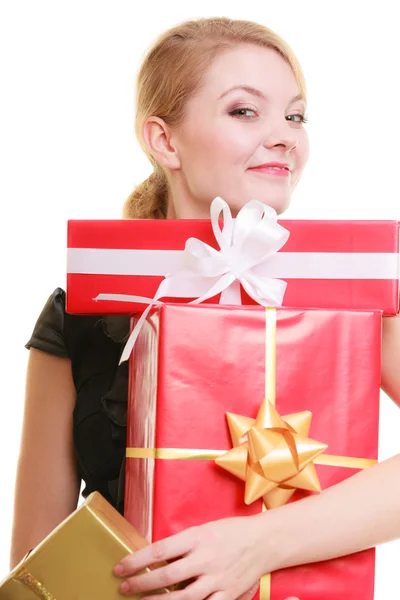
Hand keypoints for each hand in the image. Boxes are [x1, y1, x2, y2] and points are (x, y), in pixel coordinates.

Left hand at [113, 516, 268, 598]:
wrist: (263, 541)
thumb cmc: (231, 531)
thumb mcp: (204, 529)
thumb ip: (182, 544)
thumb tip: (155, 557)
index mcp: (198, 537)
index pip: (160, 550)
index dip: (137, 561)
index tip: (121, 567)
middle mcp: (206, 559)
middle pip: (167, 576)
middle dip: (141, 584)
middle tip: (125, 587)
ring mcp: (217, 579)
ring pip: (183, 598)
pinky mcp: (228, 594)